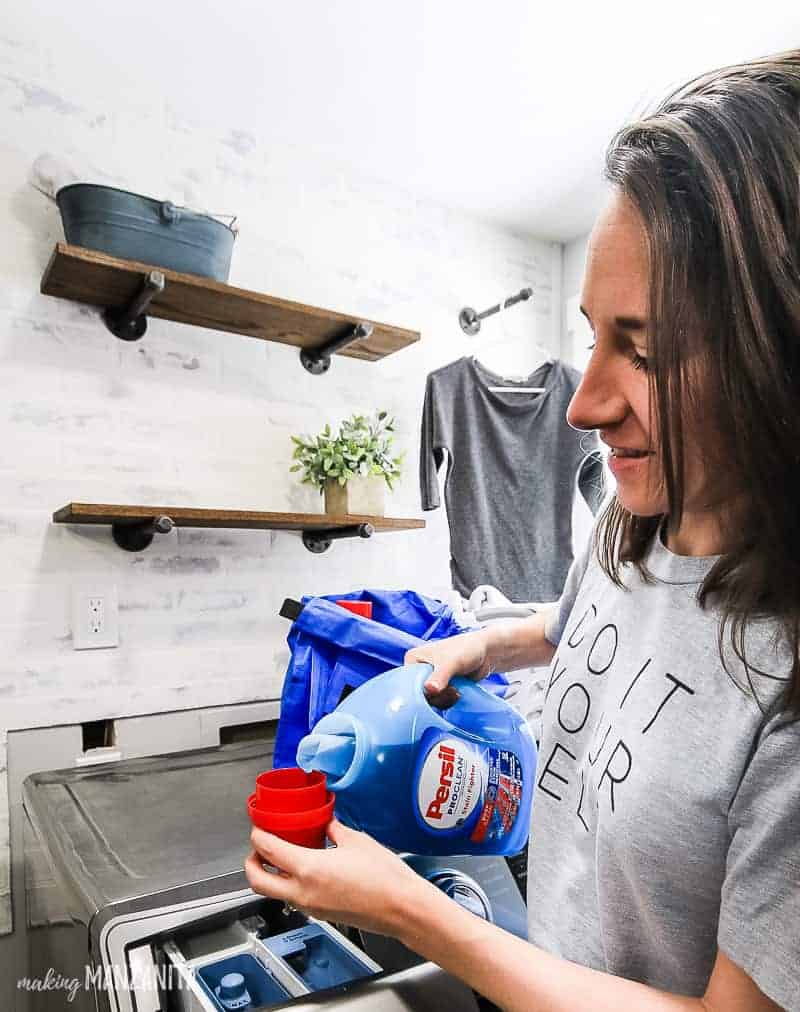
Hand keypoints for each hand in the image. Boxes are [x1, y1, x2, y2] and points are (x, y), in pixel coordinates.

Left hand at [245, 820, 427, 935]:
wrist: (402, 907)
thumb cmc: (384, 876)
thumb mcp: (356, 840)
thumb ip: (333, 829)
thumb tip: (326, 823)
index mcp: (308, 869)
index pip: (268, 851)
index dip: (258, 836)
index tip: (258, 827)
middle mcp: (303, 892)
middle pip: (258, 881)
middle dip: (252, 863)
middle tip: (258, 848)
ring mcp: (310, 906)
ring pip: (275, 892)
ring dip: (271, 875)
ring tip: (282, 856)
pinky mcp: (321, 914)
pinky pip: (294, 899)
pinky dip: (290, 884)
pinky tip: (306, 869)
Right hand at [405, 630, 490, 701]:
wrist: (485, 653)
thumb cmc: (466, 650)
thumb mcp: (451, 662)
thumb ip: (440, 676)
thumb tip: (430, 690)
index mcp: (413, 660)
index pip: (408, 683)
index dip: (420, 691)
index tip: (436, 692)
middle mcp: (419, 670)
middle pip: (419, 694)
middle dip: (435, 697)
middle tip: (451, 690)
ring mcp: (430, 679)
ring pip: (430, 700)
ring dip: (444, 699)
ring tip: (456, 690)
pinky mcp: (441, 688)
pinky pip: (439, 701)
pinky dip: (448, 701)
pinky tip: (458, 694)